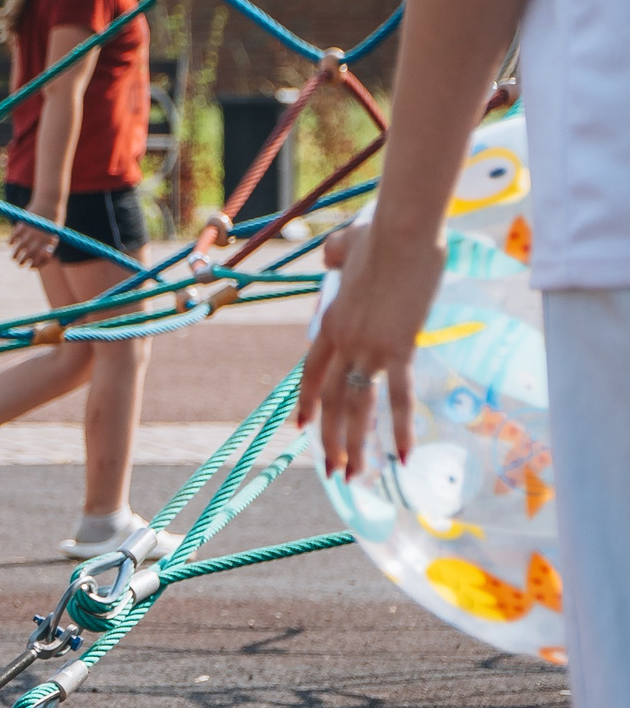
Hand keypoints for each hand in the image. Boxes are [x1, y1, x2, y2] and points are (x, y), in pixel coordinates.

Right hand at [9, 190, 61, 267]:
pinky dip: (10, 241)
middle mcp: (40, 238)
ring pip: (19, 248)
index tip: (30, 266)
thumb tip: (35, 260)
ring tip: (13, 258)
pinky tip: (9, 244)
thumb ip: (46, 247)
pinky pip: (14, 237)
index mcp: (50, 241)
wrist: (50, 202)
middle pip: (28, 255)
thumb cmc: (52, 221)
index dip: (35, 265)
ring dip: (14, 255)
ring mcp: (31, 231)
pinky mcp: (23, 224)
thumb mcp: (54, 234)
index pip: (41, 258)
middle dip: (22, 262)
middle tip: (18, 264)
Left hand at [299, 222, 444, 477]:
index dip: (309, 402)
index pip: (312, 374)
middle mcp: (342, 342)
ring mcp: (368, 347)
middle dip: (331, 439)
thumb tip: (333, 255)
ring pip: (357, 407)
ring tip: (354, 475)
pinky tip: (403, 456)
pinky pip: (398, 397)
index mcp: (329, 323)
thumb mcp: (346, 247)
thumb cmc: (380, 234)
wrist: (401, 231)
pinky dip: (401, 429)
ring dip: (356, 445)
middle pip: (333, 400)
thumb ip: (336, 257)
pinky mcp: (399, 348)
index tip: (304, 428)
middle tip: (332, 470)